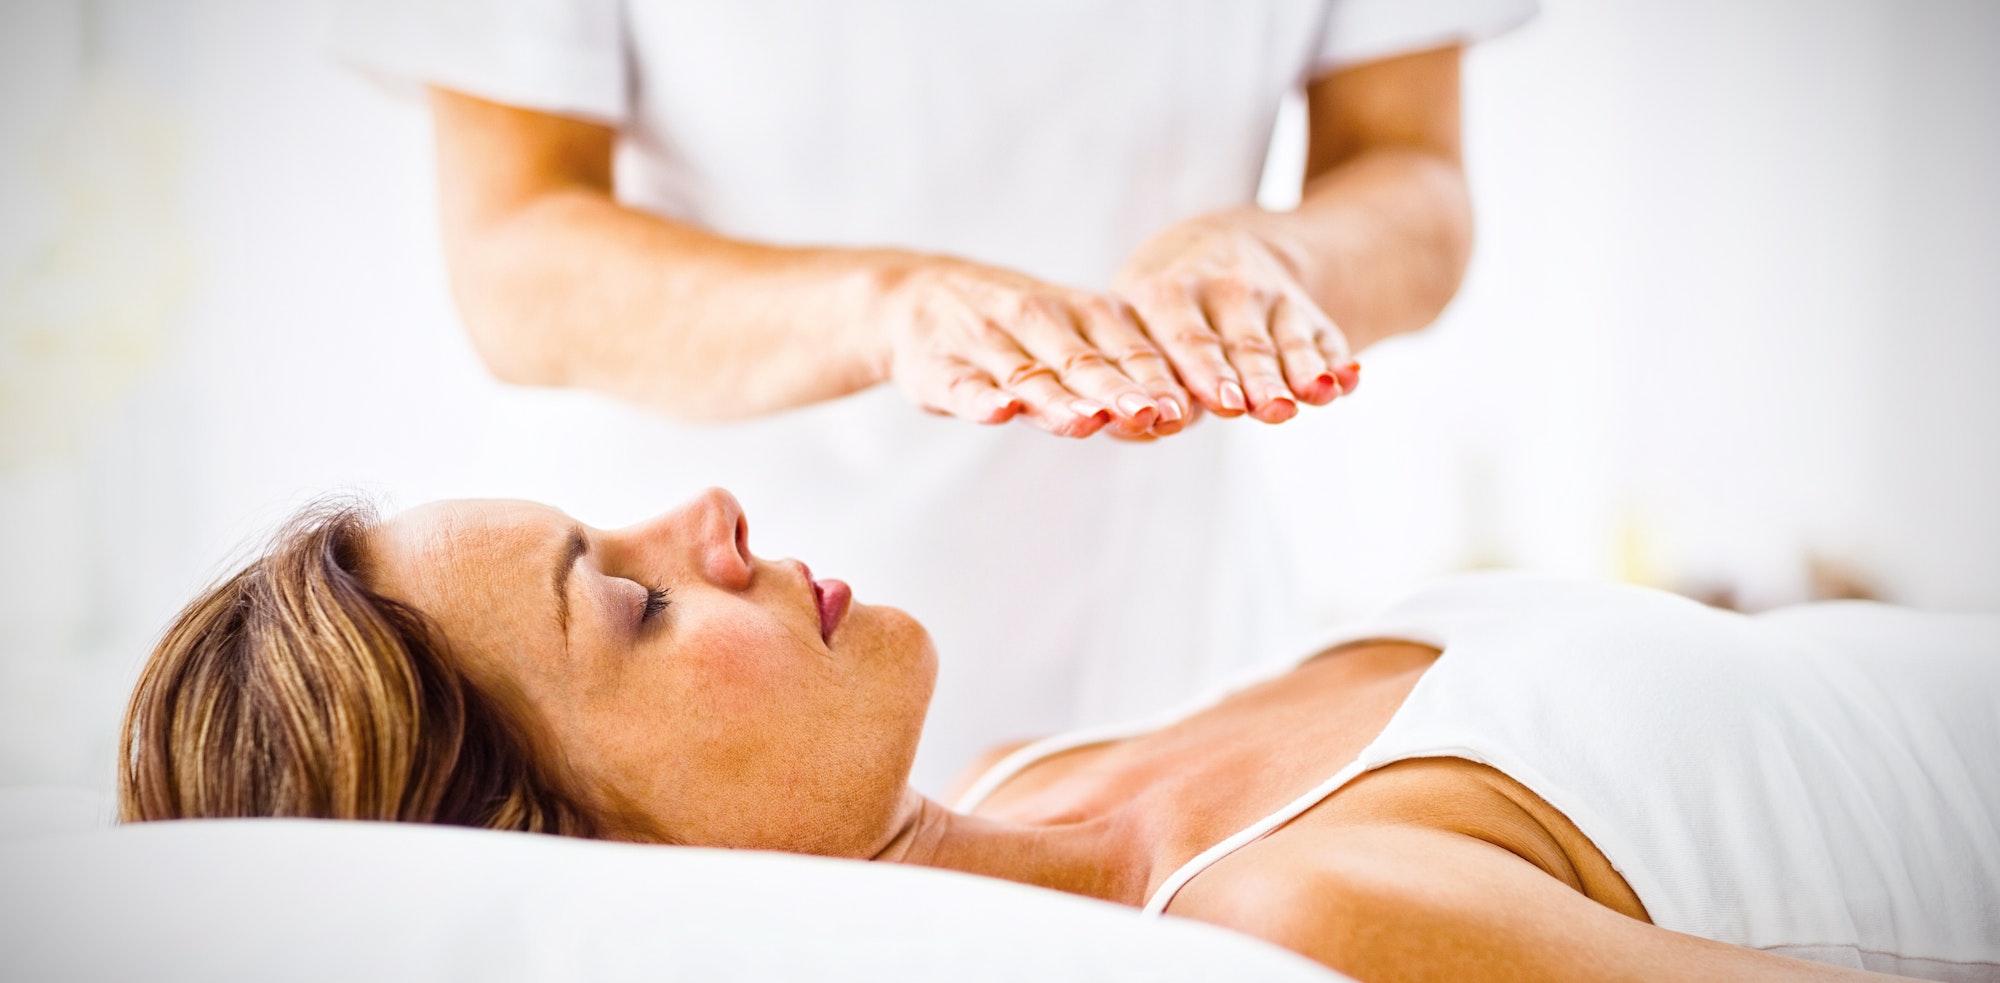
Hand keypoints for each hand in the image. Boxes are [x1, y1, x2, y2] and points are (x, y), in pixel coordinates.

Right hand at [879, 258, 1191, 437]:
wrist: (915, 295)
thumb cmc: (1013, 327)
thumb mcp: (1066, 331)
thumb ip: (1113, 368)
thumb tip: (1174, 417)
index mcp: (1077, 312)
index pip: (1124, 348)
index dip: (1153, 379)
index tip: (1183, 410)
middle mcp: (1034, 319)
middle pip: (1082, 363)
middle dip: (1116, 390)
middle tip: (1149, 415)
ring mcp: (985, 343)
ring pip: (1028, 376)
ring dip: (1058, 399)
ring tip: (1087, 420)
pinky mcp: (941, 368)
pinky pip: (965, 385)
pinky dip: (983, 399)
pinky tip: (1001, 410)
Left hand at [1113, 216, 1359, 423]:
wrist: (1215, 246)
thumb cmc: (1158, 310)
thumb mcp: (1133, 322)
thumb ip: (1138, 381)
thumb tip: (1134, 427)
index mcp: (1164, 292)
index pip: (1183, 339)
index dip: (1199, 375)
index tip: (1211, 409)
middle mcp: (1218, 288)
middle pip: (1241, 343)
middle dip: (1256, 377)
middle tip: (1268, 409)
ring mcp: (1266, 295)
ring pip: (1284, 341)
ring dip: (1302, 370)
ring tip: (1316, 395)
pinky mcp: (1303, 307)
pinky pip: (1322, 336)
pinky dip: (1335, 361)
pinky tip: (1348, 380)